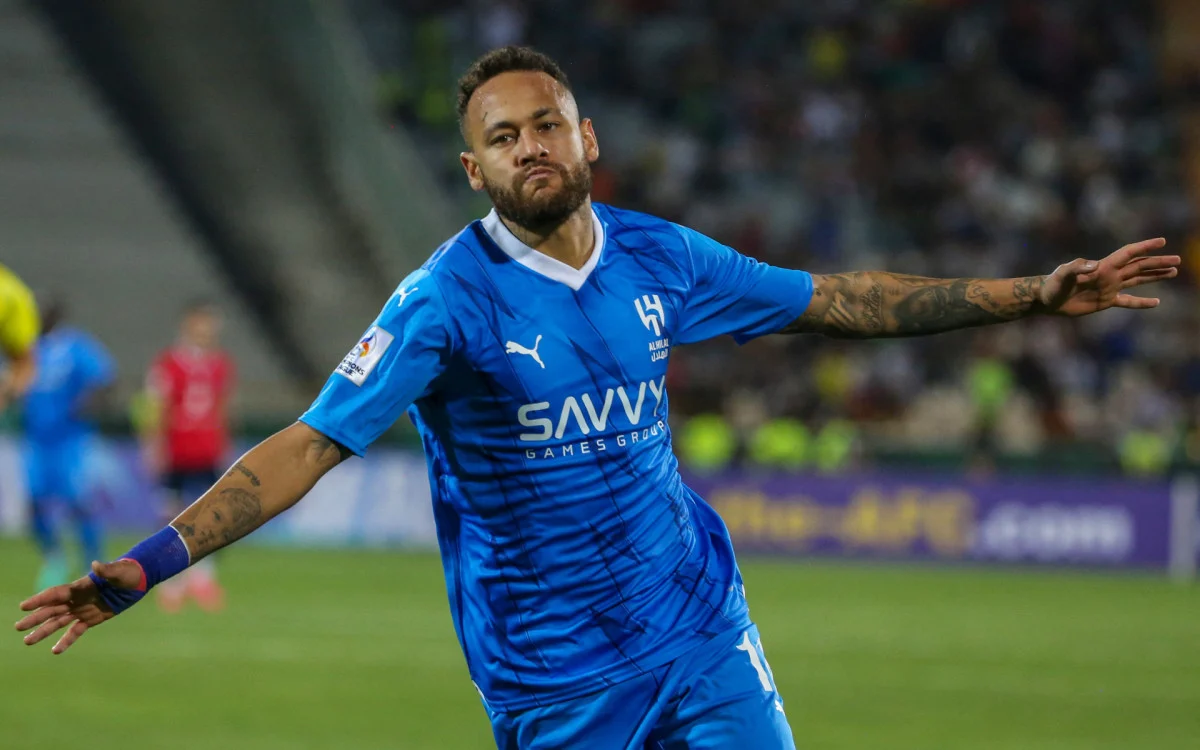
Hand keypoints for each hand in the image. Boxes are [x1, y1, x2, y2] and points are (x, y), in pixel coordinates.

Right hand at [14, 560, 141, 653]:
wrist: (137, 580)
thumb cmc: (128, 572)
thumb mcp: (119, 571)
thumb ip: (106, 570)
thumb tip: (96, 564)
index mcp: (80, 587)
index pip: (55, 594)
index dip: (39, 599)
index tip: (23, 607)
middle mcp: (77, 599)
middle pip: (51, 610)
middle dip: (35, 618)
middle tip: (18, 627)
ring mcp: (83, 609)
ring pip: (58, 622)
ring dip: (43, 632)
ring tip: (27, 641)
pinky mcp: (92, 619)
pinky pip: (75, 631)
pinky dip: (66, 641)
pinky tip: (55, 651)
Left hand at [1039, 238, 1179, 316]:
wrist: (1046, 300)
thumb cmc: (1052, 284)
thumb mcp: (1062, 274)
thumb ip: (1077, 267)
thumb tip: (1095, 266)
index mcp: (1103, 266)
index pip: (1129, 253)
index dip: (1145, 247)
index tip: (1162, 241)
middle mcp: (1110, 275)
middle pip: (1139, 266)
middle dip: (1158, 262)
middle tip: (1178, 260)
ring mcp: (1109, 288)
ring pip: (1138, 280)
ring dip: (1155, 276)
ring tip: (1173, 272)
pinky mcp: (1105, 301)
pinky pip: (1128, 301)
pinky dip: (1142, 302)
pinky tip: (1156, 302)